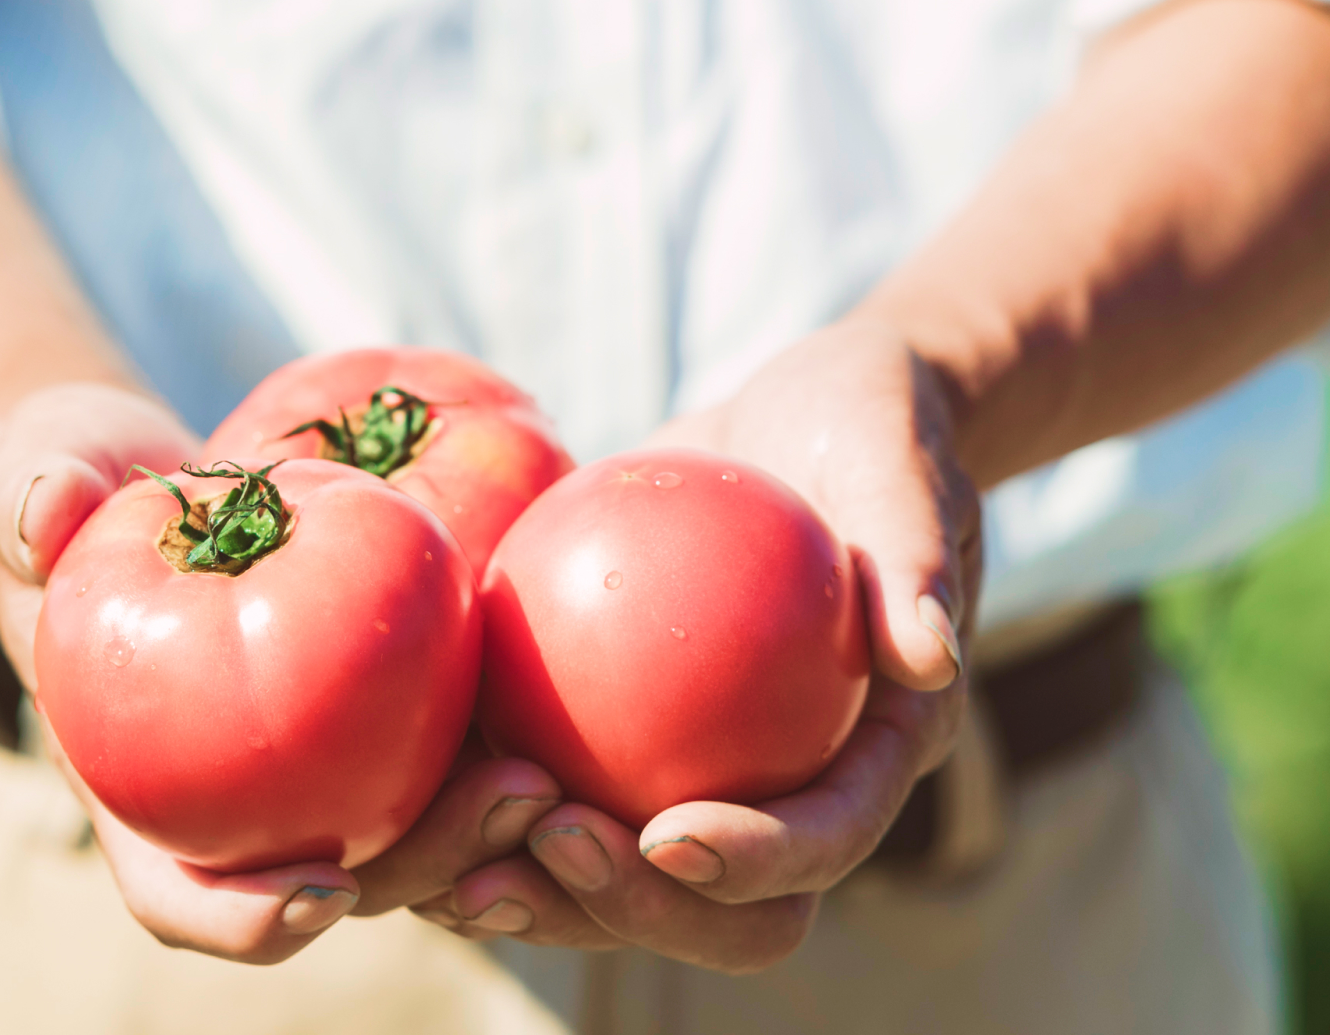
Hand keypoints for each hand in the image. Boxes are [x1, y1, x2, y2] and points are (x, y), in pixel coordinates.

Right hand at [0, 383, 564, 963]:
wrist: (136, 478)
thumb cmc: (75, 485)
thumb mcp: (44, 473)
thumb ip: (36, 490)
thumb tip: (47, 512)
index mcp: (136, 794)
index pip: (180, 895)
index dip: (245, 918)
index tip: (320, 890)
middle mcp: (230, 812)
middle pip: (329, 887)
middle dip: (422, 872)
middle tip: (506, 807)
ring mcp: (308, 778)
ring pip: (405, 843)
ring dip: (484, 834)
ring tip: (554, 781)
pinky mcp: (371, 728)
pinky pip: (440, 762)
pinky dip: (496, 756)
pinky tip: (568, 716)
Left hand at [418, 320, 980, 971]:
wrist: (806, 419)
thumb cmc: (873, 430)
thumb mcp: (902, 462)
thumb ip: (918, 550)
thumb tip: (928, 656)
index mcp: (866, 758)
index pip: (820, 842)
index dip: (754, 863)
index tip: (670, 832)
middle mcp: (780, 793)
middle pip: (713, 909)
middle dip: (629, 908)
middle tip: (546, 845)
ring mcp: (688, 778)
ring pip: (609, 882)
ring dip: (533, 894)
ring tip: (452, 873)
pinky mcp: (607, 741)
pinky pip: (538, 795)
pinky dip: (476, 808)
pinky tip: (401, 788)